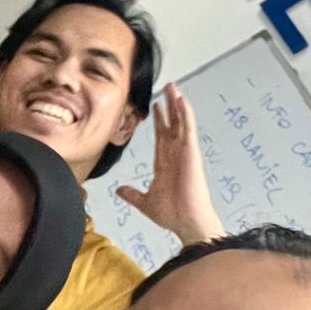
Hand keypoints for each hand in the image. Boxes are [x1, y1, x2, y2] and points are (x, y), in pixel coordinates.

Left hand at [116, 83, 224, 244]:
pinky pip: (188, 129)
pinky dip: (186, 115)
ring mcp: (184, 152)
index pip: (161, 137)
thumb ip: (132, 194)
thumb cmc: (171, 214)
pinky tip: (182, 100)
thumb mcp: (145, 202)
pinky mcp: (191, 153)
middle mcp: (175, 155)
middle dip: (168, 107)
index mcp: (165, 164)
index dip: (159, 121)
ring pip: (180, 123)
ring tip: (174, 88)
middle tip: (167, 89)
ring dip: (177, 105)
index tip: (156, 107)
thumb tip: (120, 190)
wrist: (185, 221)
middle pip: (171, 125)